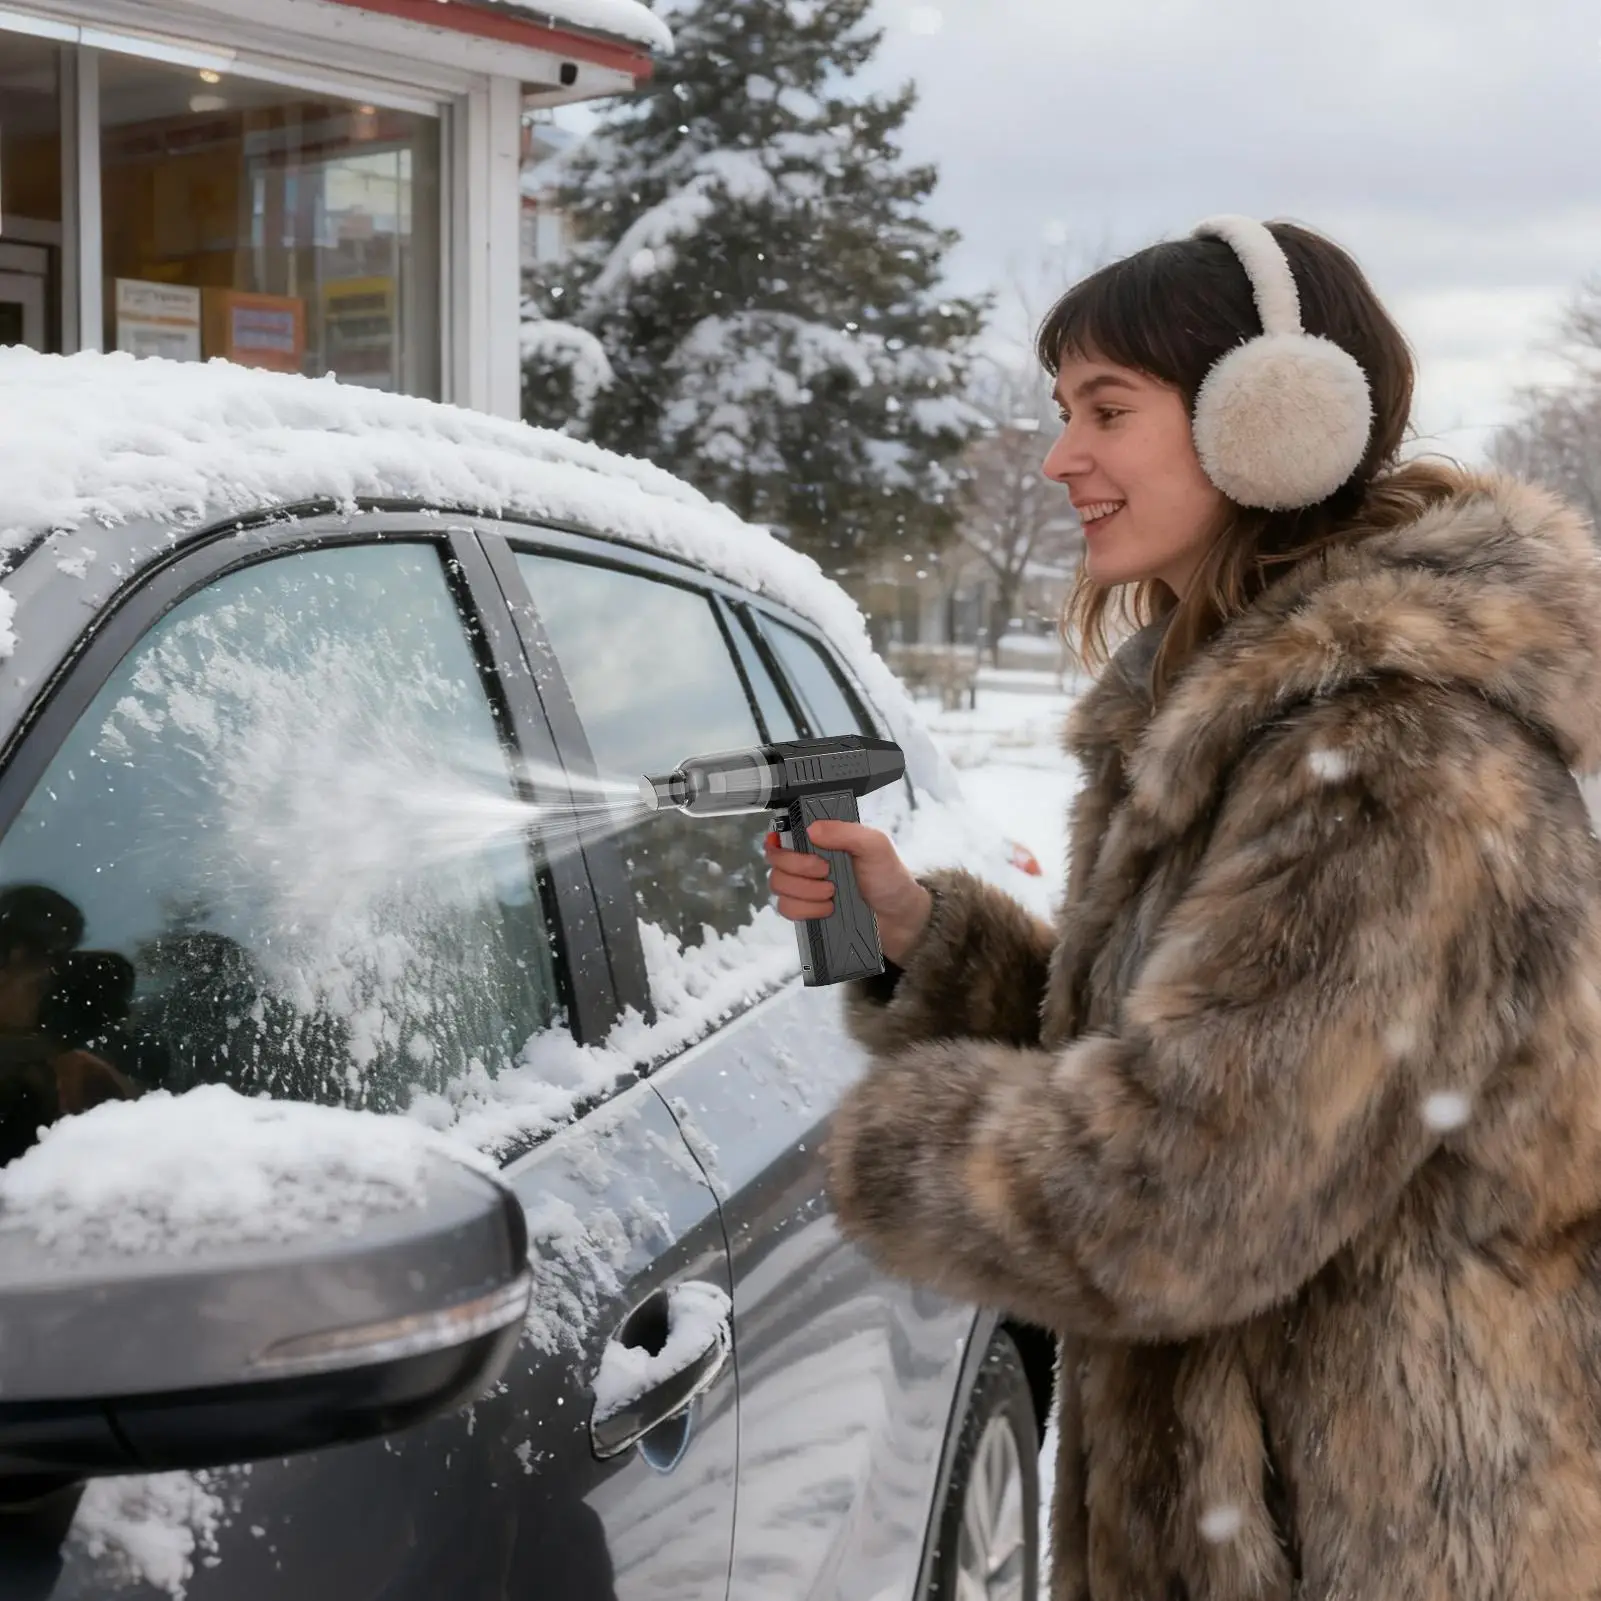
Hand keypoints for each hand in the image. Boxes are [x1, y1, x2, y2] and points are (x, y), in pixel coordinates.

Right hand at [763, 820, 933, 967]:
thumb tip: (812, 829)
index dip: (781, 839)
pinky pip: (786, 908)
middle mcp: (807, 860)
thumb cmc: (888, 877)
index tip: (795, 847)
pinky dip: (806, 909)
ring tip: (832, 893)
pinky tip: (827, 908)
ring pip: (778, 885)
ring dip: (806, 891)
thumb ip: (846, 832)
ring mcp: (804, 886)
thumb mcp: (875, 846)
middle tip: (827, 872)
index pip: (784, 831)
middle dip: (800, 868)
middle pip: (776, 860)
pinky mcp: (805, 910)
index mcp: (822, 838)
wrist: (897, 918)